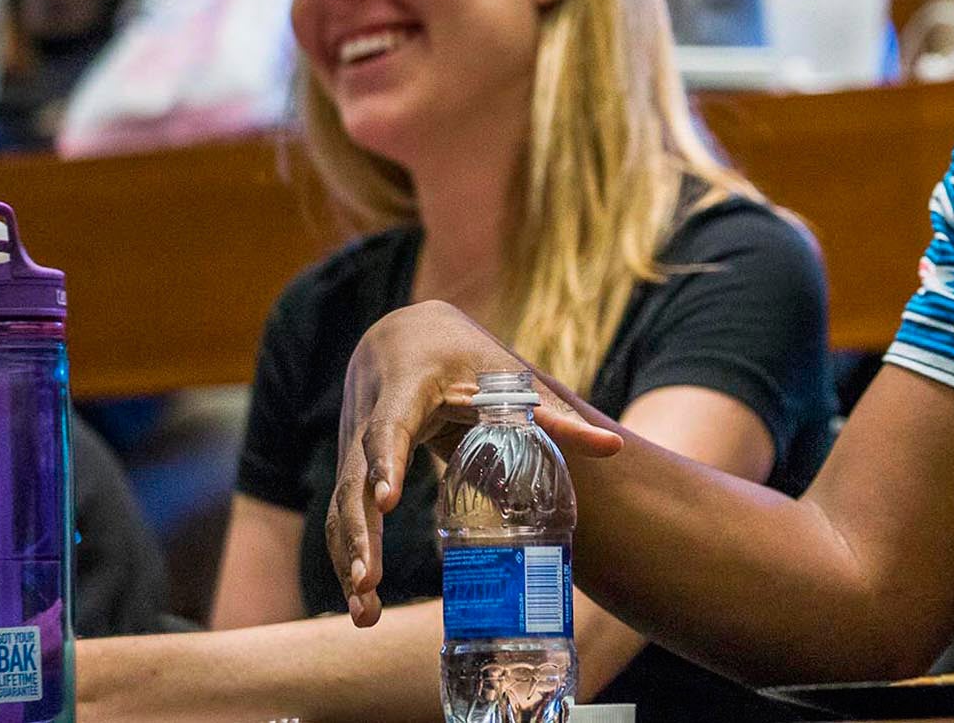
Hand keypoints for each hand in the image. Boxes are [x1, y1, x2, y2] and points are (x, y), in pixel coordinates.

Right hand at [328, 300, 621, 624]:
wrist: (403, 339)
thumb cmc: (464, 357)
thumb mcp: (505, 377)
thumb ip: (552, 415)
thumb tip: (613, 448)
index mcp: (407, 390)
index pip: (390, 429)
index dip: (387, 462)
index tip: (388, 501)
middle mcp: (368, 421)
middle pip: (353, 482)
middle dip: (360, 534)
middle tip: (369, 581)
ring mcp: (352, 449)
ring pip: (340, 507)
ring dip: (349, 560)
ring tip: (364, 614)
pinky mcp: (350, 472)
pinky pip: (343, 517)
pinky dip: (349, 557)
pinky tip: (361, 603)